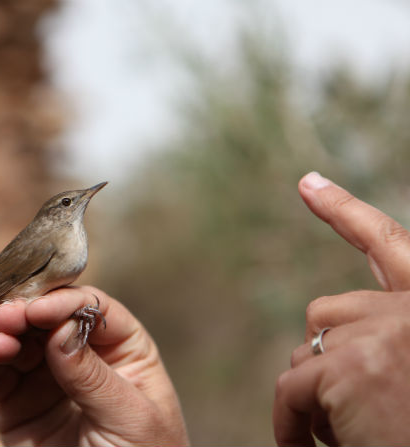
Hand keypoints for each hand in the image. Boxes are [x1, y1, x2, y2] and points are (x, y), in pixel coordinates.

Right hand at [0, 285, 188, 445]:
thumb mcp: (128, 417)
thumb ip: (93, 375)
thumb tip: (61, 329)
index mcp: (124, 350)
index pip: (93, 310)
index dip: (64, 303)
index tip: (38, 311)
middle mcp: (84, 357)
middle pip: (50, 320)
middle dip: (25, 313)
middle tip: (4, 317)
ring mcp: (49, 379)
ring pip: (19, 343)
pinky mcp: (19, 404)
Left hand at [273, 172, 409, 445]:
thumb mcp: (406, 372)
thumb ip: (379, 341)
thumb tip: (317, 334)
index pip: (387, 245)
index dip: (345, 212)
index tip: (308, 183)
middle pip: (327, 314)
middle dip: (325, 360)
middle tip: (354, 406)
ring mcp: (385, 334)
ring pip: (306, 352)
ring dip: (319, 398)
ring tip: (360, 433)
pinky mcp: (352, 368)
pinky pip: (291, 387)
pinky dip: (289, 422)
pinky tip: (301, 445)